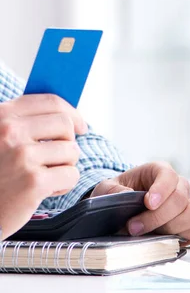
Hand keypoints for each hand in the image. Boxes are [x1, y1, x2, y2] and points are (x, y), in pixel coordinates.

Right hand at [0, 94, 85, 238]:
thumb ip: (23, 121)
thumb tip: (68, 113)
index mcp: (1, 115)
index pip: (50, 101)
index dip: (72, 112)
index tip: (80, 125)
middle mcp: (10, 132)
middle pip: (66, 125)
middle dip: (68, 142)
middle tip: (58, 156)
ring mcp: (22, 156)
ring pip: (72, 151)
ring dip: (64, 166)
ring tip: (43, 176)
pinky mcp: (33, 182)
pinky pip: (71, 175)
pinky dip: (62, 185)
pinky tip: (43, 190)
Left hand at [91, 162, 189, 242]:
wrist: (122, 210)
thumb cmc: (118, 196)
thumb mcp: (106, 189)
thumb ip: (112, 190)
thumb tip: (126, 196)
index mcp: (159, 172)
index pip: (169, 175)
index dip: (161, 189)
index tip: (148, 203)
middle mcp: (179, 186)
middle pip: (181, 198)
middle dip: (158, 217)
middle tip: (134, 228)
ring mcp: (188, 204)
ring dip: (174, 227)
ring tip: (152, 236)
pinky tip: (168, 239)